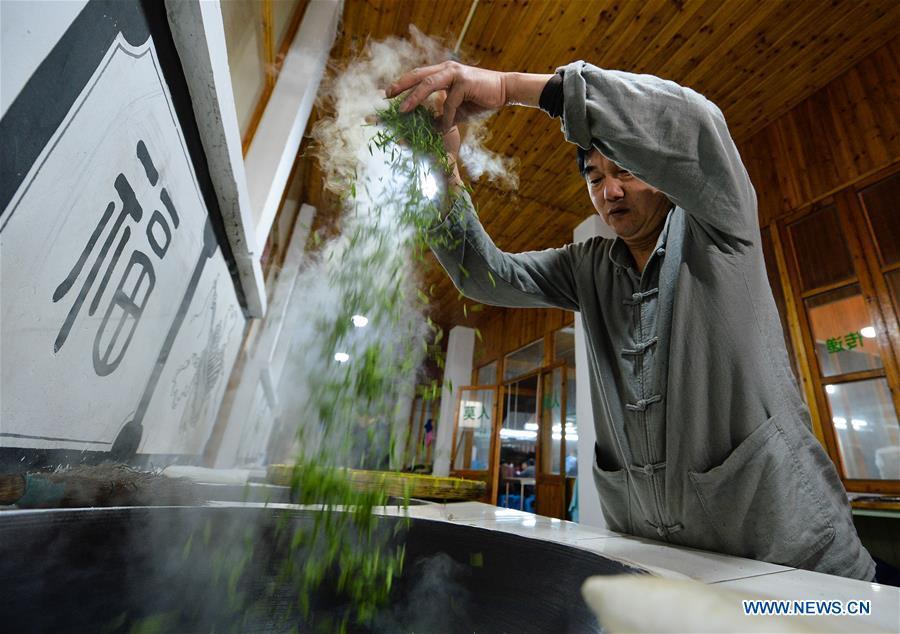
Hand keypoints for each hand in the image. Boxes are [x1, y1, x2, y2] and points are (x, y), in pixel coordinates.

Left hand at [386, 61, 506, 132]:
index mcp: (443, 72)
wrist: (505, 91)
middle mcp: (446, 69)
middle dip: (400, 85)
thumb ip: (442, 114)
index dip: (402, 84)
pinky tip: (444, 128)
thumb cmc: (481, 99)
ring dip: (414, 98)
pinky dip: (446, 117)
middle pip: (417, 75)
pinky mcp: (465, 82)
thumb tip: (429, 127)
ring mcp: (455, 73)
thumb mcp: (457, 109)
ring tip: (402, 110)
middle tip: (386, 96)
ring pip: (428, 84)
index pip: (418, 76)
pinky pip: (450, 102)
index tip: (388, 94)